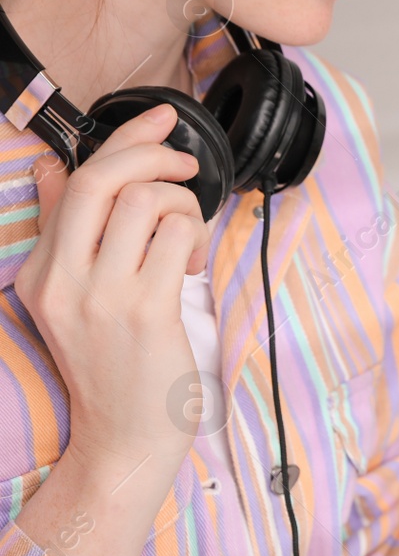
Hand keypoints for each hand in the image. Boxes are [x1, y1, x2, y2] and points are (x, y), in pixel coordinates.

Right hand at [14, 102, 211, 472]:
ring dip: (186, 207)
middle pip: (105, 178)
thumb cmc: (112, 364)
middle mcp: (64, 280)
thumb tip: (50, 167)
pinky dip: (198, 238)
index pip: (74, 180)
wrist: (124, 437)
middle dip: (156, 154)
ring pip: (151, 201)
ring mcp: (103, 296)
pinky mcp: (146, 311)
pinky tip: (194, 266)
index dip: (124, 137)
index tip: (160, 118)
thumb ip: (64, 231)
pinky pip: (180, 236)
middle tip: (186, 165)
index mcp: (41, 271)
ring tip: (189, 242)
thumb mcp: (71, 296)